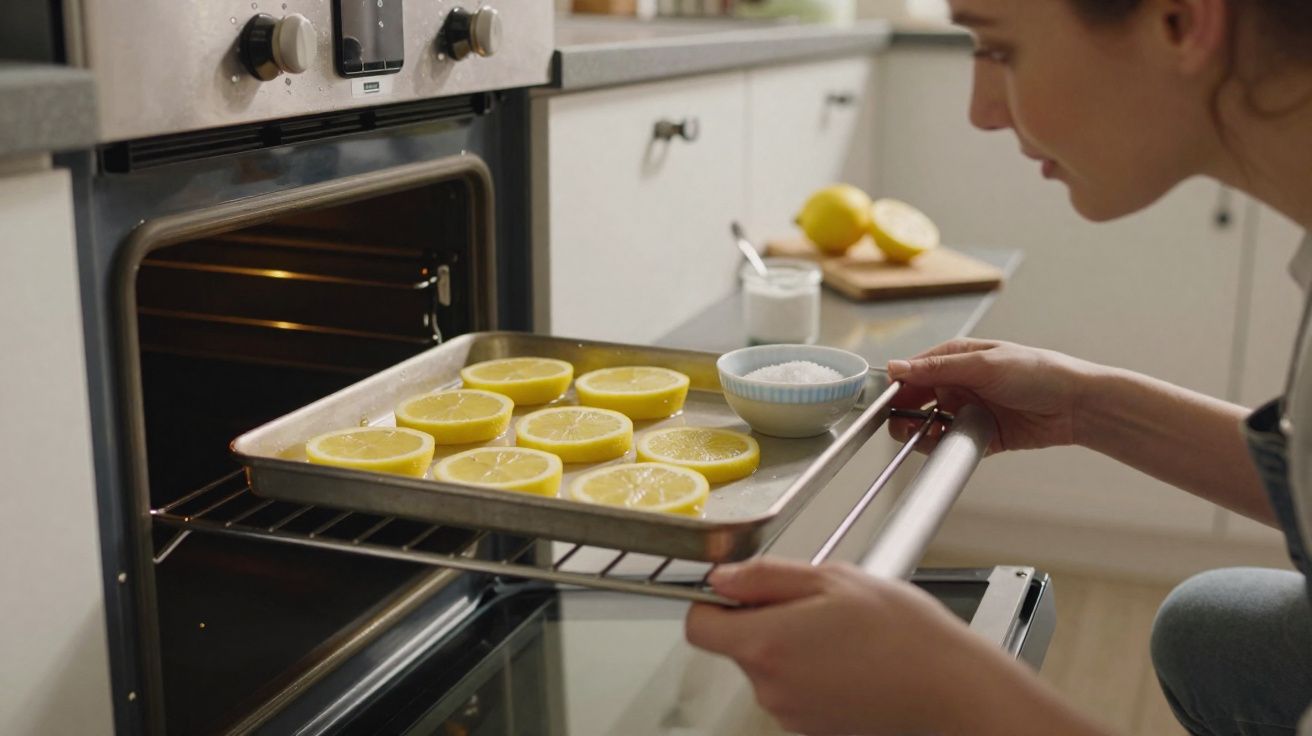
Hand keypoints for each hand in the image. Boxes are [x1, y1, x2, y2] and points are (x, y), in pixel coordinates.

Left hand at [684, 558, 1018, 735]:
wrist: (950, 691)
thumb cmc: (904, 634)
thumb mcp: (833, 579)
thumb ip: (767, 577)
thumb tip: (723, 578)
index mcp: (767, 644)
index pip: (699, 626)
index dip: (713, 603)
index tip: (740, 591)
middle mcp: (770, 687)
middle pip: (738, 645)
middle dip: (765, 620)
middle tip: (816, 605)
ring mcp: (791, 713)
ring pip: (768, 667)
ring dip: (792, 646)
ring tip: (842, 633)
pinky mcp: (812, 729)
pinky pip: (794, 690)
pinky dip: (812, 672)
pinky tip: (851, 660)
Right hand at [887, 338, 1097, 452]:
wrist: (1076, 405)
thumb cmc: (1039, 372)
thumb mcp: (983, 365)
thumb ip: (938, 368)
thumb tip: (898, 367)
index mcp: (956, 358)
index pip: (913, 371)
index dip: (897, 387)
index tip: (887, 402)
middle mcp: (959, 384)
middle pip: (915, 400)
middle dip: (904, 413)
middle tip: (902, 425)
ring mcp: (968, 410)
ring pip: (929, 425)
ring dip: (921, 432)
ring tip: (923, 436)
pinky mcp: (979, 434)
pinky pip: (950, 442)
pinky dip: (942, 446)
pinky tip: (943, 444)